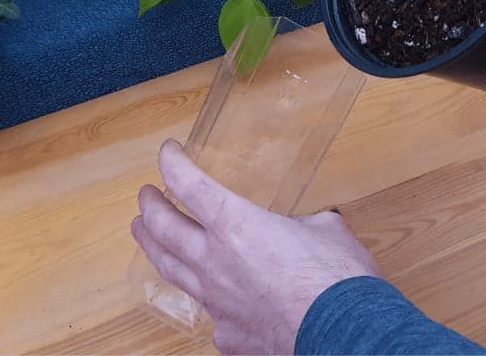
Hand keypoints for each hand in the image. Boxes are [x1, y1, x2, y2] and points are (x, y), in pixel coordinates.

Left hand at [131, 140, 380, 354]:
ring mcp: (216, 302)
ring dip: (153, 247)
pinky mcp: (228, 333)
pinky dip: (206, 296)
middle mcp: (215, 262)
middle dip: (150, 207)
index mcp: (237, 225)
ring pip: (170, 270)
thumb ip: (307, 224)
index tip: (166, 152)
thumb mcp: (327, 230)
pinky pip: (208, 311)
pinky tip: (211, 295)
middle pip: (163, 229)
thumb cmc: (337, 278)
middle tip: (145, 197)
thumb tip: (310, 227)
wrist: (342, 334)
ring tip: (143, 234)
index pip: (189, 185)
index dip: (172, 164)